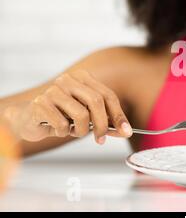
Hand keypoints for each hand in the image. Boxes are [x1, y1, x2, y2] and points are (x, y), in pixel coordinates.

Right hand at [10, 69, 132, 144]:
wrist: (28, 119)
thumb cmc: (61, 116)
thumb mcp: (87, 117)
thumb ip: (106, 121)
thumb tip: (125, 131)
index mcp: (83, 77)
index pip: (108, 95)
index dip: (118, 115)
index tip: (125, 131)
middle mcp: (68, 79)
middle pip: (96, 102)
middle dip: (102, 125)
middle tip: (100, 139)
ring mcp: (53, 90)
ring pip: (81, 114)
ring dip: (81, 130)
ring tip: (74, 131)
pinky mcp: (40, 103)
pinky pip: (62, 124)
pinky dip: (64, 132)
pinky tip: (58, 129)